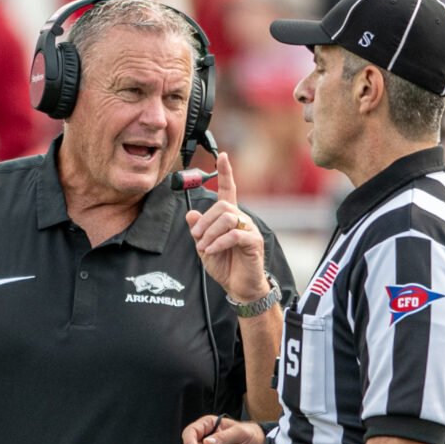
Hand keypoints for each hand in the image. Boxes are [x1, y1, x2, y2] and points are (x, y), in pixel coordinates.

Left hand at [185, 152, 267, 301]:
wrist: (239, 287)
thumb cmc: (225, 266)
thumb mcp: (204, 247)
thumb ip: (198, 230)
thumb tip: (190, 213)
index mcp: (230, 218)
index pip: (229, 190)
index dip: (225, 173)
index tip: (222, 155)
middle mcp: (241, 219)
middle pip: (222, 206)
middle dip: (205, 220)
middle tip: (197, 237)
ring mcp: (249, 229)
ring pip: (227, 218)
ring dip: (210, 232)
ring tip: (204, 247)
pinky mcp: (254, 242)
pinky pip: (234, 234)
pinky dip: (218, 242)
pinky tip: (211, 251)